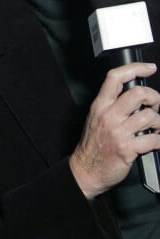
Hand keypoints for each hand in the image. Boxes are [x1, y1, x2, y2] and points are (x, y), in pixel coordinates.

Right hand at [70, 62, 159, 198]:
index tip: (148, 68)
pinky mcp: (127, 149)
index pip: (115, 78)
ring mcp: (118, 132)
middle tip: (155, 106)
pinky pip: (155, 139)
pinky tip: (155, 141)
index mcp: (100, 106)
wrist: (86, 170)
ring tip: (154, 128)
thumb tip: (136, 96)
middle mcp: (108, 116)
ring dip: (159, 123)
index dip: (135, 68)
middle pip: (139, 94)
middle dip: (155, 99)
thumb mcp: (96, 118)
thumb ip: (112, 105)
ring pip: (150, 117)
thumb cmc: (93, 145)